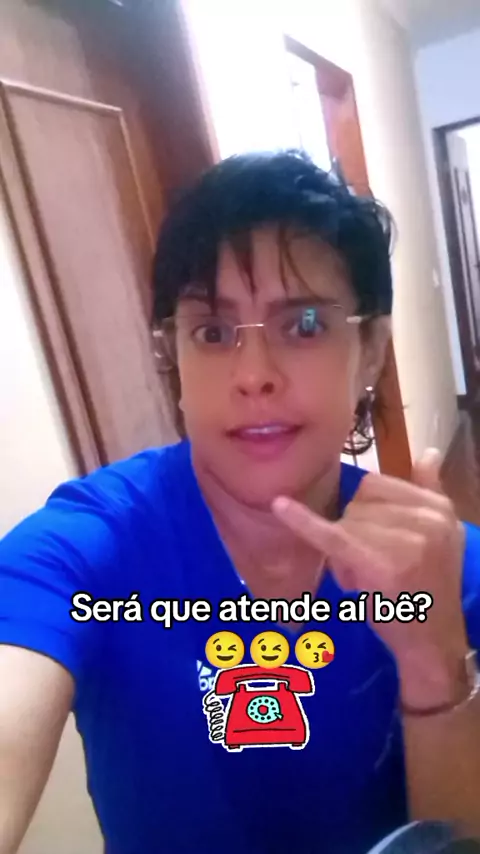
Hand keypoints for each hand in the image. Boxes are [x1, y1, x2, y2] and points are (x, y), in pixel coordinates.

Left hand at [272, 450, 469, 708]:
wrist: (432, 647)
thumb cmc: (426, 592)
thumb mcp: (440, 535)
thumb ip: (429, 491)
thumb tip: (430, 452)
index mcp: (439, 508)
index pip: (374, 486)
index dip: (362, 514)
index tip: (376, 545)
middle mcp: (429, 521)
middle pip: (357, 505)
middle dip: (353, 535)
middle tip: (374, 570)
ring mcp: (409, 542)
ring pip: (345, 525)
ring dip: (345, 554)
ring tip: (369, 581)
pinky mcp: (382, 565)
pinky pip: (333, 535)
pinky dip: (303, 522)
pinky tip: (280, 507)